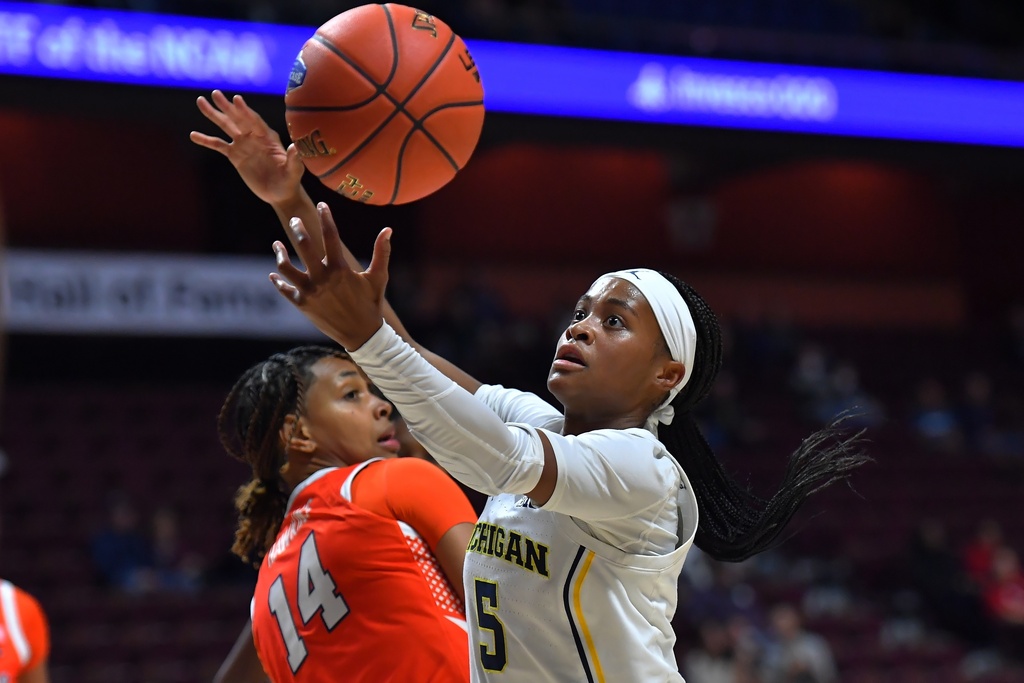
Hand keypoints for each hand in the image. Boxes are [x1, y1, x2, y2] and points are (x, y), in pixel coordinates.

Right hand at [189, 90, 304, 205]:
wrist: (280, 193)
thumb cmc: (289, 181)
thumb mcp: (294, 172)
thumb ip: (293, 160)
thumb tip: (294, 147)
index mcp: (268, 138)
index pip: (255, 122)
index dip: (246, 111)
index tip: (237, 100)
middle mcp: (254, 137)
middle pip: (238, 119)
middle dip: (227, 107)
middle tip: (215, 93)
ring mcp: (243, 145)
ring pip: (226, 126)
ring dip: (214, 115)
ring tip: (200, 102)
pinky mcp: (235, 155)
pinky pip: (218, 145)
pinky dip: (206, 140)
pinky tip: (193, 135)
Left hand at [270, 203, 390, 350]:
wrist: (362, 335)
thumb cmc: (371, 304)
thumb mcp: (378, 277)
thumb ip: (381, 252)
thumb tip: (388, 229)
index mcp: (340, 268)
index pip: (331, 235)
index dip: (326, 217)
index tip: (322, 205)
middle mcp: (322, 278)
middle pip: (304, 246)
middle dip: (298, 229)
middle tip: (295, 220)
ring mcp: (310, 291)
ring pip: (287, 268)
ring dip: (280, 255)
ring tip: (277, 245)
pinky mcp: (302, 305)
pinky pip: (285, 290)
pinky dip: (278, 282)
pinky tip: (274, 274)